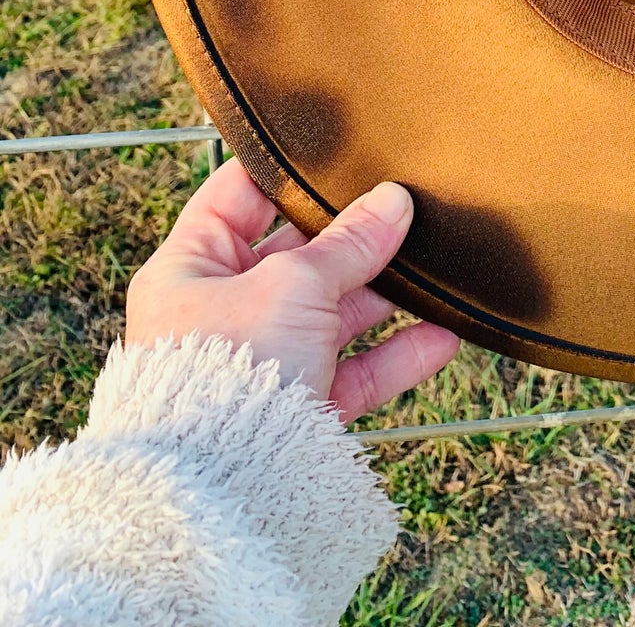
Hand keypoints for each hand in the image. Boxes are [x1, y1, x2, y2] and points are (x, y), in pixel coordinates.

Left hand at [126, 157, 460, 421]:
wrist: (223, 486)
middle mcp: (222, 313)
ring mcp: (263, 362)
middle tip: (402, 208)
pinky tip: (441, 334)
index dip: (283, 173)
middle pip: (297, 257)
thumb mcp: (293, 283)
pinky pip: (354, 371)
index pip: (236, 198)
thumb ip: (349, 242)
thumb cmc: (226, 371)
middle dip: (351, 238)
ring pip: (333, 313)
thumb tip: (394, 200)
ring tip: (433, 268)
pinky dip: (396, 353)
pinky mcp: (297, 409)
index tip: (336, 150)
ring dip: (384, 294)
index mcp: (189, 269)